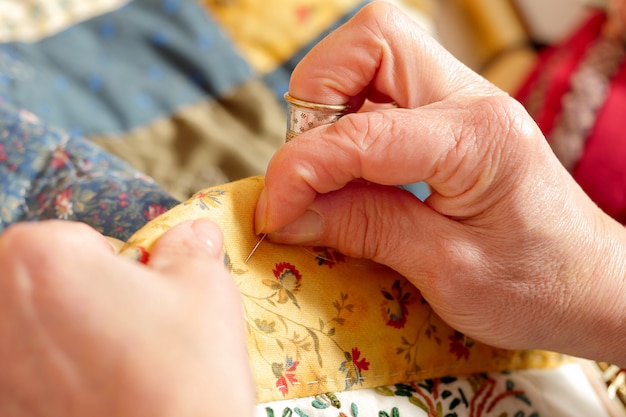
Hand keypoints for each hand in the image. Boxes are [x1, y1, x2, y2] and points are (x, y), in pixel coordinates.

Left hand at [0, 220, 253, 416]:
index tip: (136, 296)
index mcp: (40, 256)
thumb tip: (193, 234)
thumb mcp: (204, 288)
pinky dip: (52, 383)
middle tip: (129, 332)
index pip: (77, 239)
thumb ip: (189, 248)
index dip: (115, 266)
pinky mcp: (2, 407)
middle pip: (44, 282)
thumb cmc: (183, 371)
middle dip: (83, 297)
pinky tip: (95, 399)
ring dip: (65, 342)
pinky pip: (27, 377)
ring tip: (115, 371)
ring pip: (33, 332)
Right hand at [255, 1, 625, 363]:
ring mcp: (464, 100)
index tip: (274, 213)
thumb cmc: (536, 288)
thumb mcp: (445, 272)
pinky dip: (349, 117)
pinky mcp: (453, 116)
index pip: (362, 132)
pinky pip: (384, 86)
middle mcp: (472, 99)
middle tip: (306, 166)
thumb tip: (287, 211)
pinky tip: (350, 167)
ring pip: (374, 52)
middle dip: (316, 95)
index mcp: (478, 138)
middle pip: (373, 38)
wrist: (593, 287)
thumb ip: (363, 229)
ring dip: (330, 102)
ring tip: (325, 168)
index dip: (300, 169)